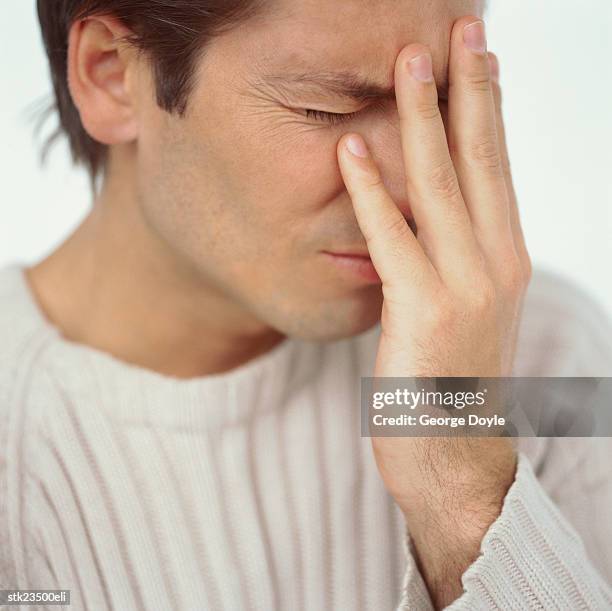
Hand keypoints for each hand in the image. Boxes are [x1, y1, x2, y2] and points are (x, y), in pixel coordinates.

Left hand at [336, 16, 531, 607]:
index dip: (490, 111)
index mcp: (506, 261)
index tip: (481, 60)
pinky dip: (372, 190)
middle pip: (481, 160)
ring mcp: (465, 287)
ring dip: (424, 118)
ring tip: (409, 62)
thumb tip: (427, 222)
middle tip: (458, 30)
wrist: (456, 453)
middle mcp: (496, 265)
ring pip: (442, 185)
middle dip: (467, 91)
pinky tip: (353, 147)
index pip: (499, 169)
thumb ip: (452, 264)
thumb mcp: (465, 314)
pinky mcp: (425, 311)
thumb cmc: (451, 384)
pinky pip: (392, 237)